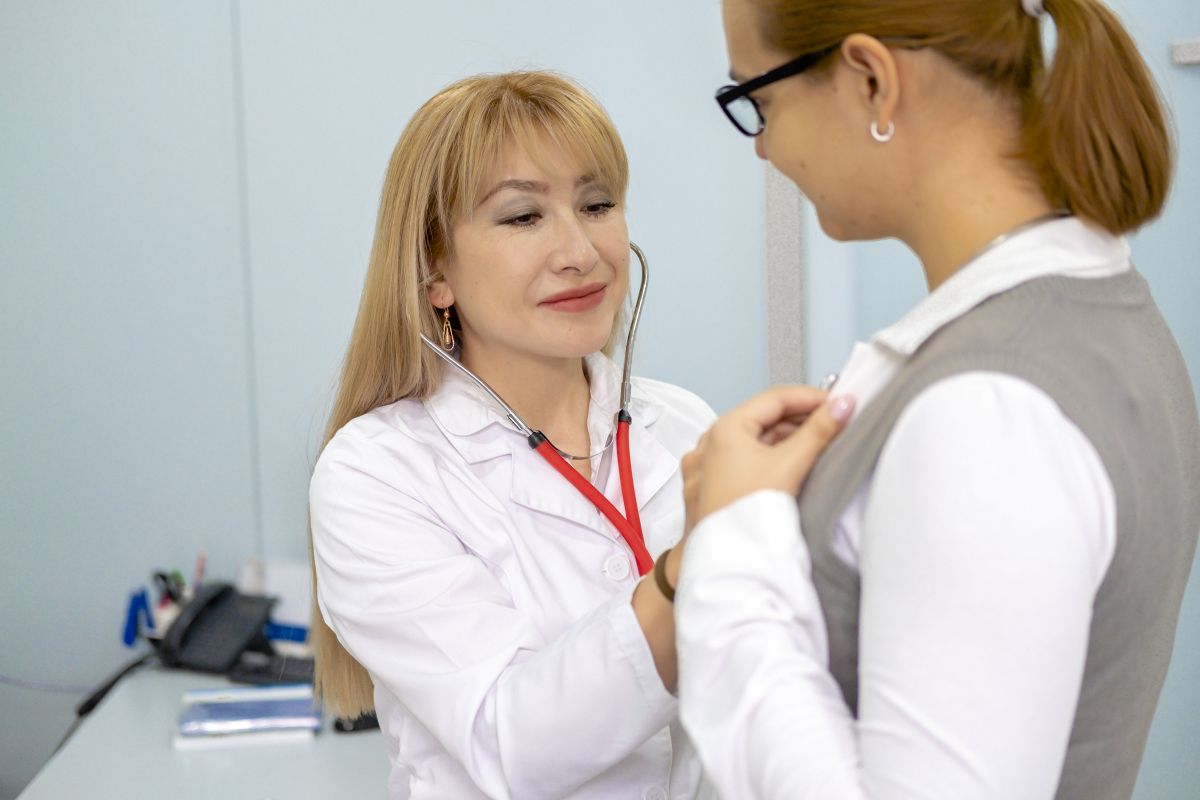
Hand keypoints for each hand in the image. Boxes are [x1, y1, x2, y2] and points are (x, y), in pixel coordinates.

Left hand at [681, 386, 854, 535]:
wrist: (723, 564)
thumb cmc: (746, 515)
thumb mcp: (790, 465)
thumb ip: (820, 430)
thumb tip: (843, 405)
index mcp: (724, 428)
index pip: (775, 398)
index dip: (811, 397)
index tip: (838, 403)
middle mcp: (708, 442)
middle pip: (763, 418)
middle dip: (800, 419)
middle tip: (833, 423)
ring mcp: (705, 466)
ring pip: (752, 441)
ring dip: (785, 439)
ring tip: (817, 445)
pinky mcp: (709, 487)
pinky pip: (741, 461)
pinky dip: (767, 458)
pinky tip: (788, 467)